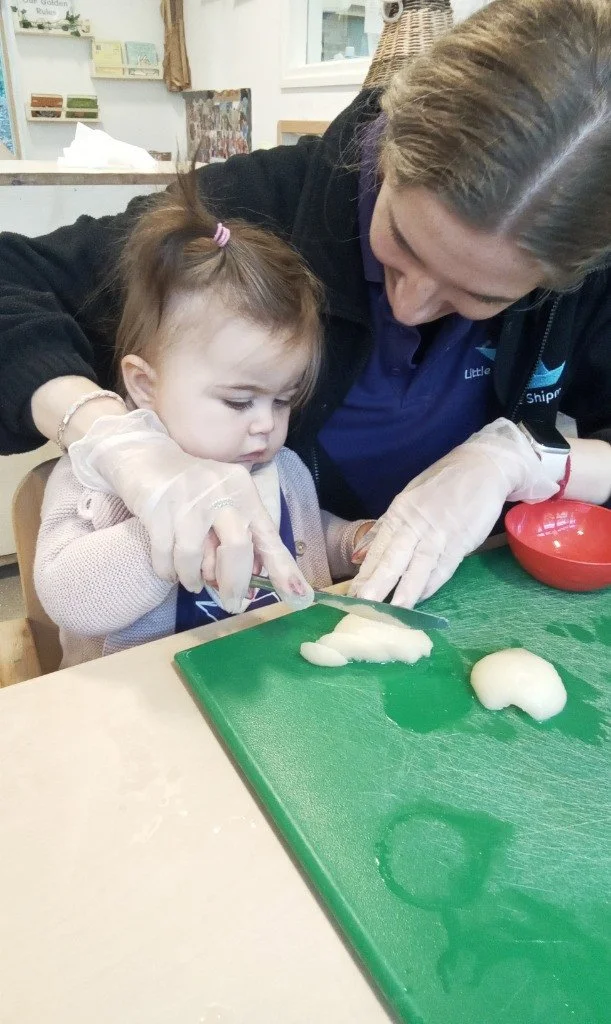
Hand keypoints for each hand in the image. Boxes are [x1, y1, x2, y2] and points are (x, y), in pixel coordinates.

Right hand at [68, 409, 312, 611]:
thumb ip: (241, 534)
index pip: (268, 534)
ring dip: (194, 579)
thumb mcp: (224, 501)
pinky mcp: (157, 509)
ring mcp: (187, 499)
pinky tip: (172, 573)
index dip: (283, 568)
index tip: (299, 596)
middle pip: (237, 547)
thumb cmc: (193, 488)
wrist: (145, 458)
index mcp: (243, 489)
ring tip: (193, 583)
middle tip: (230, 603)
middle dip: (234, 583)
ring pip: (195, 557)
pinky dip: (170, 572)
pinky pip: (166, 556)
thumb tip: (254, 576)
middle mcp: (220, 491)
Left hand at [350, 418, 560, 607]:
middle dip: (377, 584)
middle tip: (362, 606)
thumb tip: (363, 555)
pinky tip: (419, 599)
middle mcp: (415, 523)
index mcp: (399, 511)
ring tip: (391, 612)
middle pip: (393, 558)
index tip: (351, 594)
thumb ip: (388, 528)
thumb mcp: (409, 499)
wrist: (483, 467)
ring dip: (405, 591)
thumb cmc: (443, 485)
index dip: (365, 572)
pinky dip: (431, 584)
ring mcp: (438, 533)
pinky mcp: (460, 541)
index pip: (378, 547)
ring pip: (418, 566)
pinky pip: (443, 567)